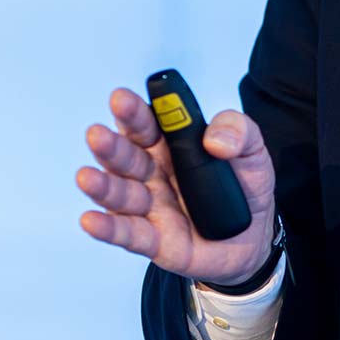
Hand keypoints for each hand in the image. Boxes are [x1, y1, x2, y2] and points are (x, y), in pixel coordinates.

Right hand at [76, 87, 276, 285]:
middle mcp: (152, 175)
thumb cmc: (244, 188)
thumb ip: (239, 132)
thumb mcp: (252, 152)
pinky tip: (90, 220)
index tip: (121, 99)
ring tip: (86, 177)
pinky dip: (108, 228)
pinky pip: (128, 234)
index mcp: (170, 146)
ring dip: (102, 186)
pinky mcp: (153, 241)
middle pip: (127, 158)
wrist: (254, 239)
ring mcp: (150, 208)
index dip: (133, 112)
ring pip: (121, 195)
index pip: (146, 125)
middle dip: (110, 147)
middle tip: (97, 135)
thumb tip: (216, 139)